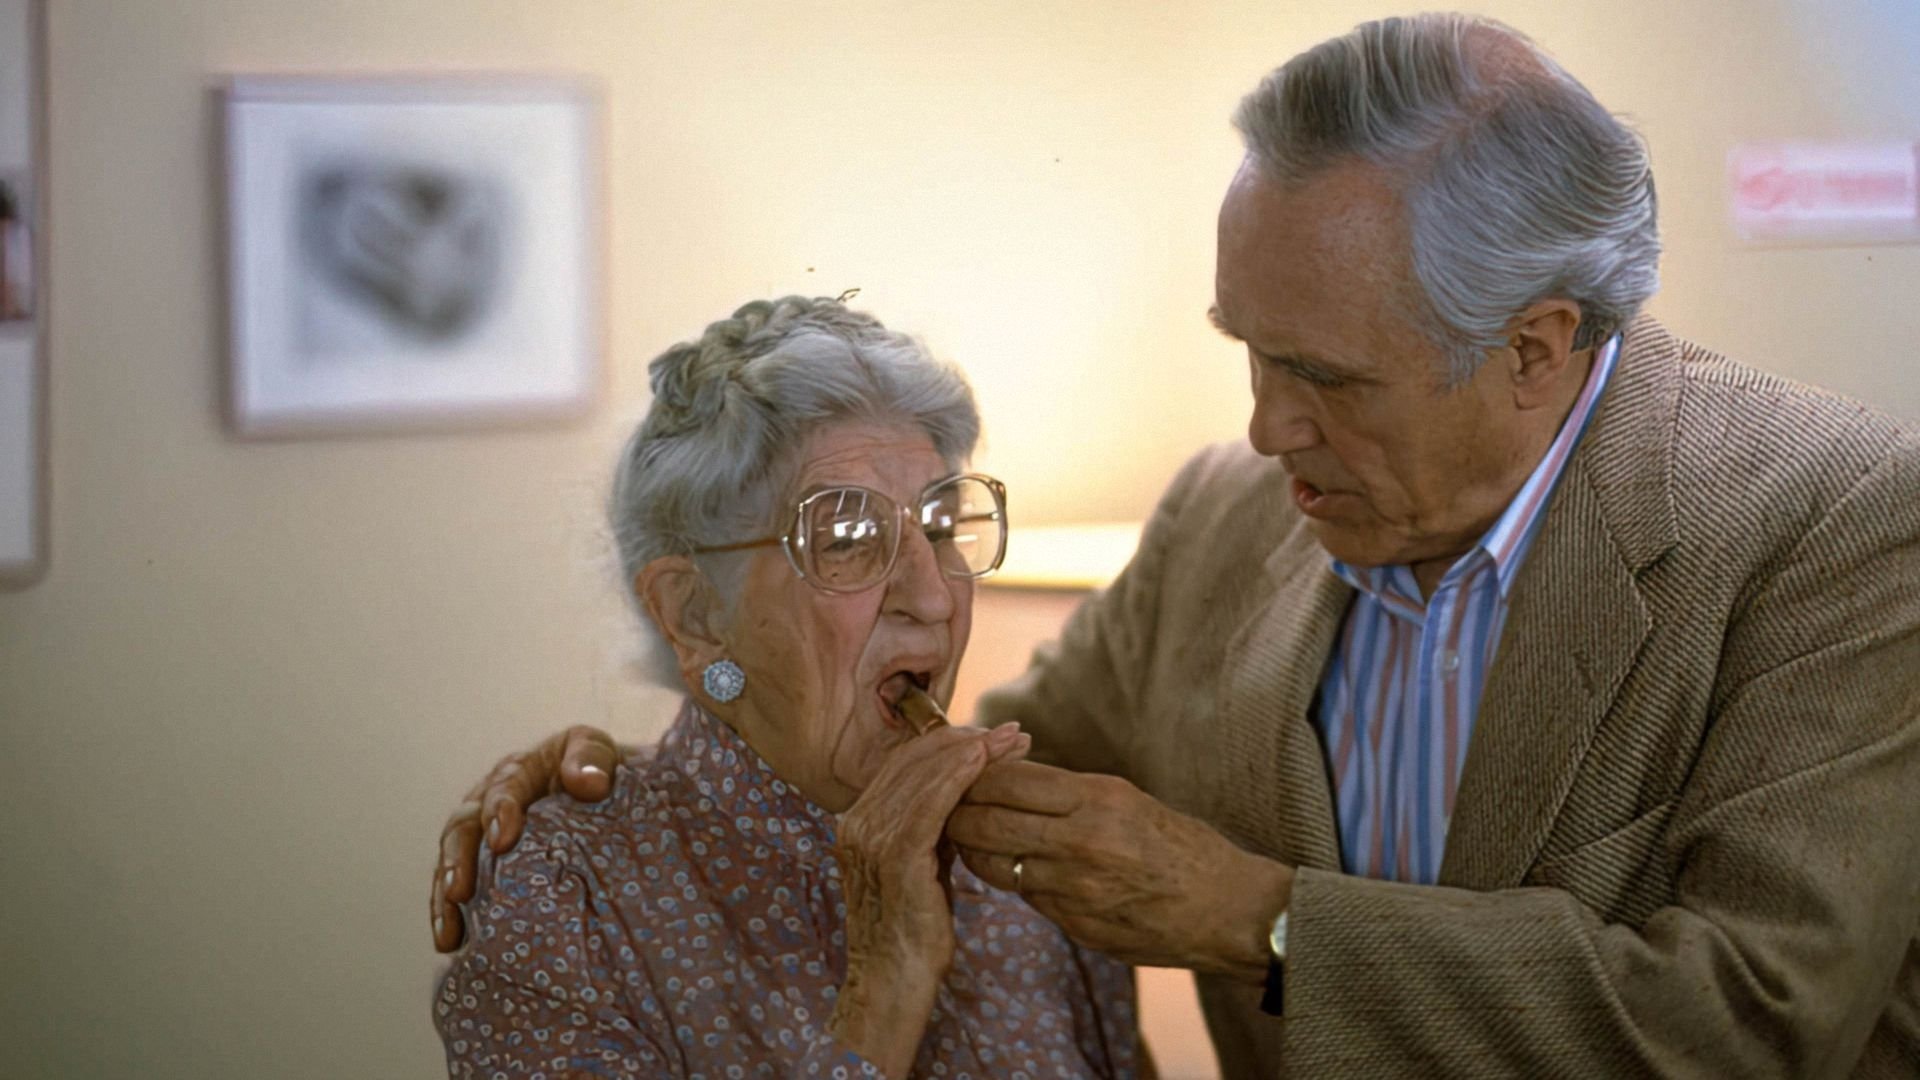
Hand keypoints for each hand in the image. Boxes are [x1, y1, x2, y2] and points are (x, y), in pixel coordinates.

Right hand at [430, 725, 621, 951]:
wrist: (603, 794)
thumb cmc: (598, 771)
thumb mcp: (598, 753)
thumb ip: (591, 759)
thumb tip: (590, 783)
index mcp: (518, 772)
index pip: (503, 788)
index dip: (499, 812)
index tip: (502, 840)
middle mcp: (488, 803)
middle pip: (463, 828)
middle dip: (459, 861)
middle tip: (459, 892)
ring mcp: (482, 838)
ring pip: (454, 864)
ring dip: (445, 899)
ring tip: (448, 933)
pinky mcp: (484, 870)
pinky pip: (459, 891)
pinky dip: (453, 916)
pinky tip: (452, 944)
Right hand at [829, 722, 1029, 1074]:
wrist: (890, 984)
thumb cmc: (912, 931)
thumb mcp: (921, 867)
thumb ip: (934, 828)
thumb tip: (967, 790)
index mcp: (860, 822)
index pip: (905, 764)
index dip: (950, 742)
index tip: (994, 737)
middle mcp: (858, 823)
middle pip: (915, 762)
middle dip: (967, 740)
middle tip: (1012, 732)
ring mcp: (871, 838)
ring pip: (924, 776)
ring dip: (971, 752)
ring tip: (1011, 742)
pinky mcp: (894, 858)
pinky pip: (928, 804)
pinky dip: (956, 776)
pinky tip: (984, 762)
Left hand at [947, 760, 1291, 979]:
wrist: (1228, 911)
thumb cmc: (1183, 847)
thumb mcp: (1129, 800)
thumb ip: (1068, 794)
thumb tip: (1007, 781)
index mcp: (1098, 798)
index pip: (1006, 778)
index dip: (974, 774)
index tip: (963, 771)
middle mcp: (1081, 841)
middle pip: (985, 820)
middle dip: (955, 812)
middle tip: (946, 806)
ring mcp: (1075, 889)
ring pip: (994, 864)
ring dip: (974, 850)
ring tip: (968, 838)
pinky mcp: (1075, 925)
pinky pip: (1026, 897)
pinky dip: (1015, 881)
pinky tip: (1017, 870)